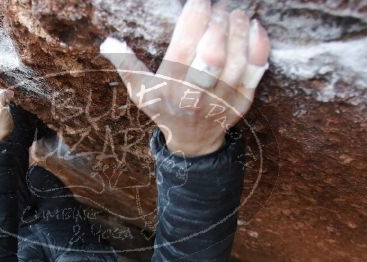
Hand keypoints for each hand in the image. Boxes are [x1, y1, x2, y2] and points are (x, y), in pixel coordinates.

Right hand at [100, 0, 269, 156]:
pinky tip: (254, 27)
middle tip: (218, 6)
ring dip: (238, 30)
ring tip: (235, 13)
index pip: (185, 47)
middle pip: (214, 55)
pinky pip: (255, 71)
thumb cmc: (164, 108)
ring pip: (237, 60)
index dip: (195, 19)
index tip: (199, 1)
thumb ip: (126, 65)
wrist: (193, 141)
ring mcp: (223, 99)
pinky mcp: (243, 100)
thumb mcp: (140, 90)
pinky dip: (258, 47)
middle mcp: (197, 95)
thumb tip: (108, 43)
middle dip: (218, 23)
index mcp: (171, 88)